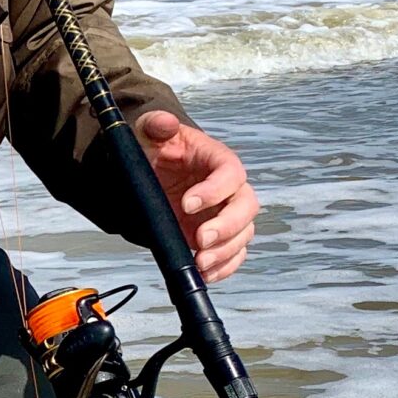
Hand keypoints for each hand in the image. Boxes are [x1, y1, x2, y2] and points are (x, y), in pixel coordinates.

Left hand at [135, 110, 258, 282]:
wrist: (155, 171)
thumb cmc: (158, 149)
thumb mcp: (150, 132)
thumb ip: (156, 125)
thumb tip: (163, 122)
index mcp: (218, 160)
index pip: (231, 173)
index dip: (215, 190)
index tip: (188, 203)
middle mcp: (229, 189)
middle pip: (246, 208)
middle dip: (226, 227)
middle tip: (199, 239)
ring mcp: (226, 214)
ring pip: (243, 235)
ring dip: (225, 252)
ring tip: (200, 262)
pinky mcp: (219, 237)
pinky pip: (233, 255)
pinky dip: (224, 268)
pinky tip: (205, 274)